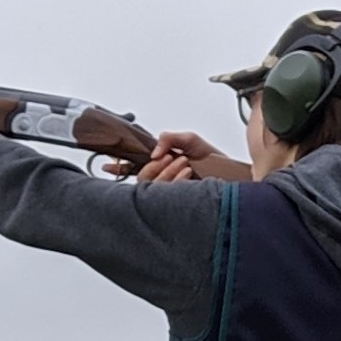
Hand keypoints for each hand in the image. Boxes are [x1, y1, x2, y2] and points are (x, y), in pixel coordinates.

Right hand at [108, 130, 250, 182]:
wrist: (233, 174)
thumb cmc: (212, 159)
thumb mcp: (190, 140)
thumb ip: (169, 139)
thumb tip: (154, 153)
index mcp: (161, 166)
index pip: (134, 168)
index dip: (118, 168)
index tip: (106, 166)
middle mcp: (164, 180)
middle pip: (142, 178)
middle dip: (155, 167)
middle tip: (171, 158)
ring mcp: (173, 192)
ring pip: (155, 187)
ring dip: (168, 172)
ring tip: (186, 164)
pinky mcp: (183, 201)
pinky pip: (170, 194)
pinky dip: (178, 180)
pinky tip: (189, 173)